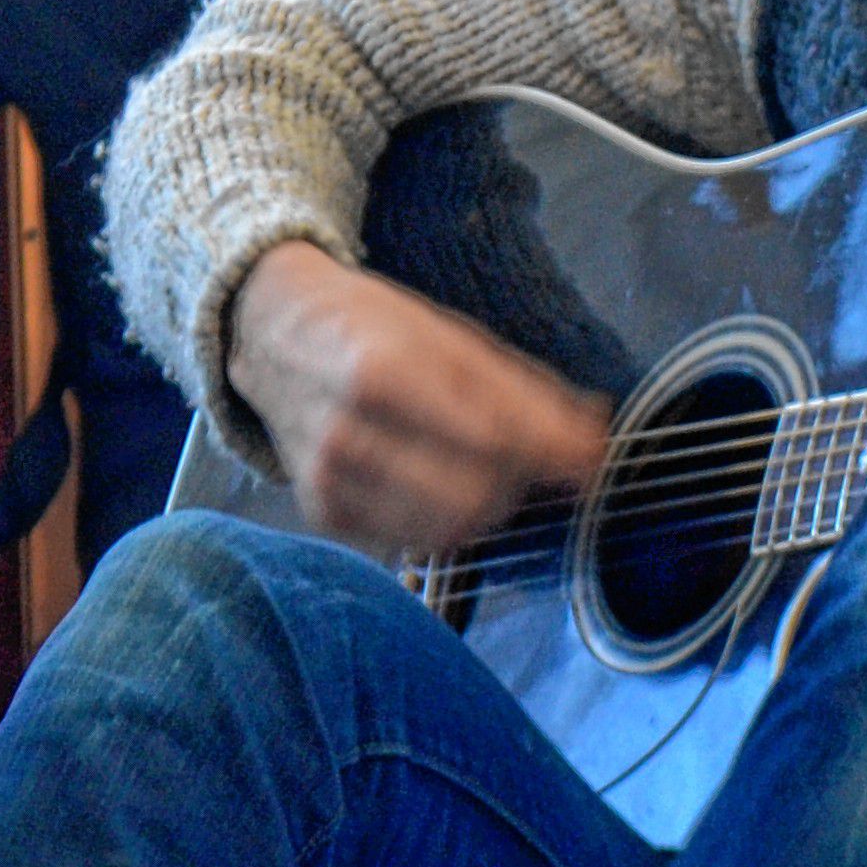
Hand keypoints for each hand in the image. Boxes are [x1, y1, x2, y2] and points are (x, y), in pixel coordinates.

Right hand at [226, 239, 608, 556]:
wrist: (271, 334)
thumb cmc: (371, 326)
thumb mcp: (450, 336)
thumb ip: (525, 392)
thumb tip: (595, 440)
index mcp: (383, 370)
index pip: (492, 436)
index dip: (553, 454)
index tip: (592, 458)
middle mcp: (348, 433)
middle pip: (474, 495)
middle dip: (523, 484)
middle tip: (537, 461)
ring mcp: (330, 481)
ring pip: (448, 529)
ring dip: (491, 507)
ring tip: (493, 470)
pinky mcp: (324, 514)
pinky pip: (413, 540)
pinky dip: (448, 520)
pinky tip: (445, 481)